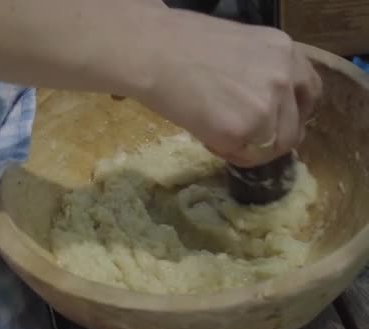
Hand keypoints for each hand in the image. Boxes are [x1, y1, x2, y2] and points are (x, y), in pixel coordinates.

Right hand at [135, 10, 321, 166]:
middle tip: (246, 140)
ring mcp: (265, 107)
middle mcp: (284, 78)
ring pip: (271, 146)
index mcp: (284, 51)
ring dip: (248, 147)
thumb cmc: (179, 43)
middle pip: (295, 127)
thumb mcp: (240, 47)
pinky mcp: (240, 131)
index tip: (275, 122)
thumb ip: (261, 72)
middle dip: (271, 138)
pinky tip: (203, 134)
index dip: (293, 112)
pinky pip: (242, 155)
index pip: (308, 92)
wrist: (151, 51)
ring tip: (215, 133)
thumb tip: (265, 105)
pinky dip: (225, 151)